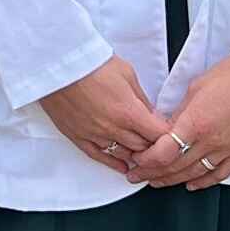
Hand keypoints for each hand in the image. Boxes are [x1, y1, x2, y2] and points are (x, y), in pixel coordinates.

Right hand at [41, 55, 172, 175]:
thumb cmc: (91, 63)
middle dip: (153, 145)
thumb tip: (151, 113)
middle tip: (157, 142)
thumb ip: (141, 98)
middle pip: (143, 148)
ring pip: (124, 155)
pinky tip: (123, 167)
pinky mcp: (78, 136)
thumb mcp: (127, 73)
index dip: (168, 136)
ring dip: (135, 155)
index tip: (171, 133)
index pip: (159, 135)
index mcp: (129, 112)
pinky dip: (113, 164)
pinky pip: (99, 157)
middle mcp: (114, 128)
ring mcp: (95, 135)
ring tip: (142, 152)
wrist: (58, 63)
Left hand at [122, 53, 229, 189]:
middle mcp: (210, 140)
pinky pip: (220, 174)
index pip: (163, 151)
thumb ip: (180, 112)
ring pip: (194, 174)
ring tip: (156, 182)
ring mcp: (227, 149)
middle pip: (175, 166)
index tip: (136, 159)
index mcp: (196, 121)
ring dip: (172, 180)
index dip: (146, 160)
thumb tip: (167, 127)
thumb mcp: (196, 87)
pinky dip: (203, 182)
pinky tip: (191, 184)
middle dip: (152, 173)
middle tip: (137, 176)